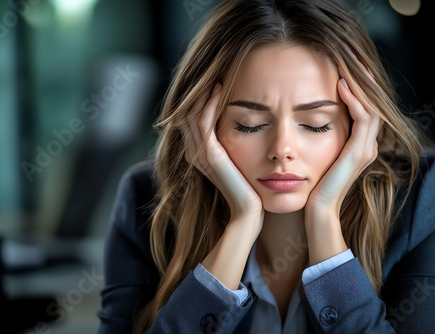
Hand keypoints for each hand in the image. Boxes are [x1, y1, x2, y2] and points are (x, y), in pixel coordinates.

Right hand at [183, 83, 263, 227]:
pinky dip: (209, 104)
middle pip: (186, 112)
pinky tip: (220, 90)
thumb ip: (231, 145)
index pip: (190, 117)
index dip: (198, 97)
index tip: (215, 78)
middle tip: (212, 70)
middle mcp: (193, 152)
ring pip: (191, 114)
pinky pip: (203, 122)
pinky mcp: (208, 155)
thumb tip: (241, 123)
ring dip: (202, 93)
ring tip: (215, 75)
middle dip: (198, 91)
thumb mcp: (237, 160)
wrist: (249, 211)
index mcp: (198, 152)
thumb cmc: (248, 187)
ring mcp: (198, 154)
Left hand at [304, 66, 381, 264]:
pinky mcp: (359, 152)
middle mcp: (366, 145)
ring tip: (346, 64)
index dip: (356, 87)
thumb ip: (318, 140)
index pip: (363, 108)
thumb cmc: (311, 186)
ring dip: (359, 84)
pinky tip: (340, 84)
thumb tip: (303, 120)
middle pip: (371, 103)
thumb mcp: (316, 157)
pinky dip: (353, 99)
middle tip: (349, 57)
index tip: (341, 67)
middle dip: (361, 79)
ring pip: (371, 105)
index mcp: (357, 146)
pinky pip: (362, 117)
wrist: (317, 211)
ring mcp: (365, 148)